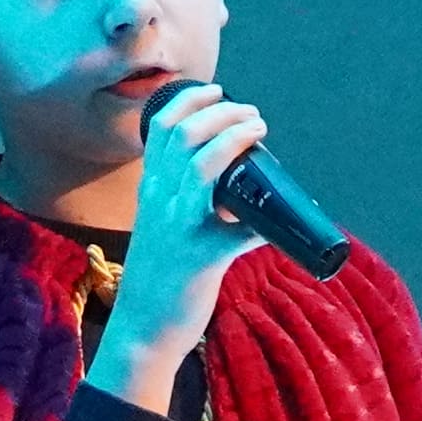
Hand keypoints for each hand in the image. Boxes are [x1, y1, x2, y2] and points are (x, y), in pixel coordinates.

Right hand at [97, 82, 270, 398]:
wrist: (143, 327)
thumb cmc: (161, 275)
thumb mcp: (161, 225)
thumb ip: (184, 201)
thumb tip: (233, 187)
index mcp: (151, 190)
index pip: (163, 129)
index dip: (192, 101)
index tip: (218, 92)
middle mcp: (160, 201)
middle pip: (186, 136)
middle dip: (223, 113)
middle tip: (251, 114)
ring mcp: (179, 228)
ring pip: (203, 167)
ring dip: (235, 140)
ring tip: (258, 129)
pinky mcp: (201, 258)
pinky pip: (239, 232)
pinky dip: (263, 223)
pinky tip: (277, 223)